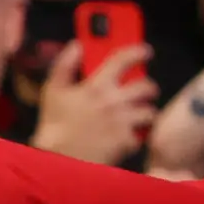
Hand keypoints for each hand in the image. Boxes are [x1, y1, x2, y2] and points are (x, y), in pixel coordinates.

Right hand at [33, 39, 158, 163]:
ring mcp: (122, 122)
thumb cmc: (55, 124)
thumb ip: (65, 64)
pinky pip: (141, 135)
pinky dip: (137, 136)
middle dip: (149, 87)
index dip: (137, 52)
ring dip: (146, 112)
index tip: (145, 52)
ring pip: (150, 112)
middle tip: (144, 91)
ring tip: (137, 115)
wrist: (59, 158)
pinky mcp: (126, 141)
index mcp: (97, 86)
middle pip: (146, 87)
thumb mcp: (53, 90)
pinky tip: (127, 135)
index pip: (123, 60)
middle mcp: (113, 102)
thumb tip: (76, 45)